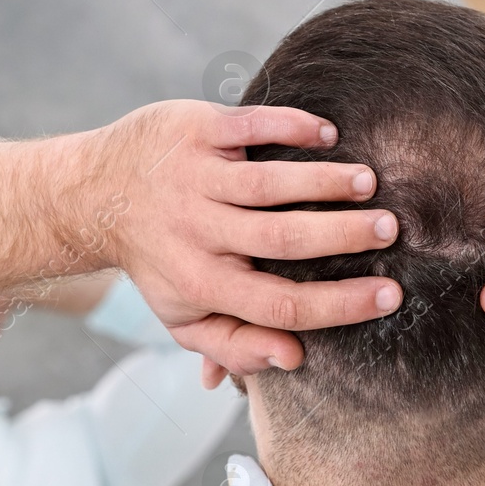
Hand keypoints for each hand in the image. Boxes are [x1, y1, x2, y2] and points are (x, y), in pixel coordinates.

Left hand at [98, 101, 402, 384]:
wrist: (93, 194)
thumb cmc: (159, 261)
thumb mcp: (183, 317)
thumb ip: (236, 347)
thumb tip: (294, 359)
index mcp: (202, 284)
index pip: (281, 305)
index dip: (341, 305)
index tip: (391, 295)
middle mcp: (197, 232)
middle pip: (284, 239)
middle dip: (344, 234)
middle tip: (389, 228)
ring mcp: (194, 178)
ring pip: (272, 183)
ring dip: (327, 181)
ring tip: (369, 182)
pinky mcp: (194, 131)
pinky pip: (250, 127)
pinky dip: (293, 128)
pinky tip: (328, 135)